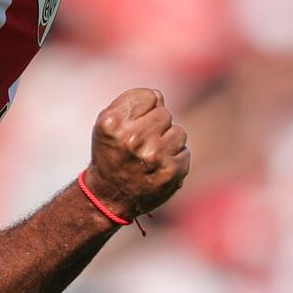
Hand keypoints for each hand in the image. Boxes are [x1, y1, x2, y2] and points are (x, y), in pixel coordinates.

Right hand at [84, 88, 189, 218]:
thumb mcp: (108, 124)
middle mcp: (132, 138)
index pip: (150, 95)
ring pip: (179, 132)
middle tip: (141, 144)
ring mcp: (153, 155)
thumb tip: (160, 97)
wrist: (109, 196)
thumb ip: (131, 103)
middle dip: (156, 125)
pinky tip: (158, 168)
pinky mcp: (170, 171)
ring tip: (150, 156)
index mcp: (113, 122)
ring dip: (168, 142)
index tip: (134, 122)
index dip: (145, 108)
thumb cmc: (111, 153)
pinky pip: (184, 151)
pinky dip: (174, 159)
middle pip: (165, 113)